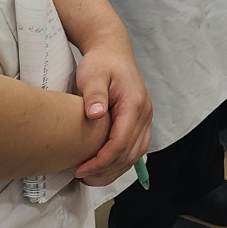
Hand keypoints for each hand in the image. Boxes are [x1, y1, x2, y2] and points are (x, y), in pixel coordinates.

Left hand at [72, 41, 151, 186]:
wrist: (113, 50)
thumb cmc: (101, 63)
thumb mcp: (92, 75)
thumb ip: (94, 95)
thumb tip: (95, 115)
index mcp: (134, 103)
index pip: (121, 142)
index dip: (101, 161)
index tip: (80, 169)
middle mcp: (145, 112)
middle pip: (130, 153)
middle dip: (106, 170)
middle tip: (80, 177)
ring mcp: (146, 117)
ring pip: (136, 154)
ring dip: (115, 170)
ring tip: (90, 177)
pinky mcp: (142, 119)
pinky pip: (137, 147)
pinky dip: (122, 161)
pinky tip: (105, 166)